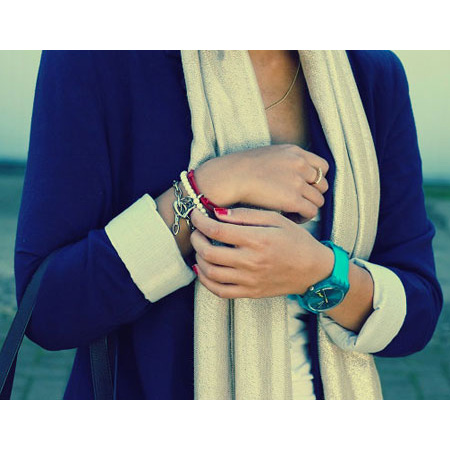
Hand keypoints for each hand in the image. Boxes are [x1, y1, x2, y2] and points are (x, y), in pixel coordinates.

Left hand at [189, 207, 333, 298]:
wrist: (314, 270)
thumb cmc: (296, 241)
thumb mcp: (276, 219)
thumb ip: (246, 215)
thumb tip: (218, 213)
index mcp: (257, 240)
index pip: (217, 231)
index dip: (200, 222)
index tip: (195, 215)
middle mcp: (251, 262)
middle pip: (209, 253)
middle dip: (196, 239)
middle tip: (197, 231)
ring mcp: (249, 280)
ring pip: (210, 273)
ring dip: (198, 258)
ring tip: (200, 248)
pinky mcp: (250, 293)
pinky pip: (220, 291)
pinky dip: (206, 281)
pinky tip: (204, 269)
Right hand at [194, 144, 328, 222]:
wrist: (228, 178)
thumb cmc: (239, 170)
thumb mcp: (267, 155)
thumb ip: (283, 162)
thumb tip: (286, 176)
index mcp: (294, 152)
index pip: (321, 166)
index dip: (316, 180)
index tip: (305, 188)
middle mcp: (300, 164)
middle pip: (322, 184)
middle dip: (312, 195)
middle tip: (299, 203)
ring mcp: (297, 182)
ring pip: (318, 200)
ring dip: (308, 208)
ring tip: (293, 213)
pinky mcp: (293, 199)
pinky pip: (311, 212)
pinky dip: (303, 218)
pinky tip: (289, 218)